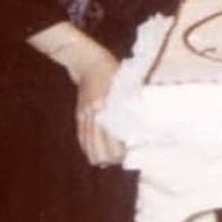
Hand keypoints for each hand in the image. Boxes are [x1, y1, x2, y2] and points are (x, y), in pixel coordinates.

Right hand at [28, 22, 124, 165]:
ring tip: (113, 157)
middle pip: (98, 149)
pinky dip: (90, 149)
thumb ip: (131, 102)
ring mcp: (83, 118)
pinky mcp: (79, 117)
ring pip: (88, 148)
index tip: (130, 153)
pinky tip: (99, 152)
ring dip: (100, 156)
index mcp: (105, 107)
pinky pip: (82, 139)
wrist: (89, 63)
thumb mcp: (125, 84)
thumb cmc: (112, 71)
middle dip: (110, 158)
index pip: (110, 139)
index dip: (119, 151)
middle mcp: (92, 116)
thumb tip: (142, 121)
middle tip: (123, 157)